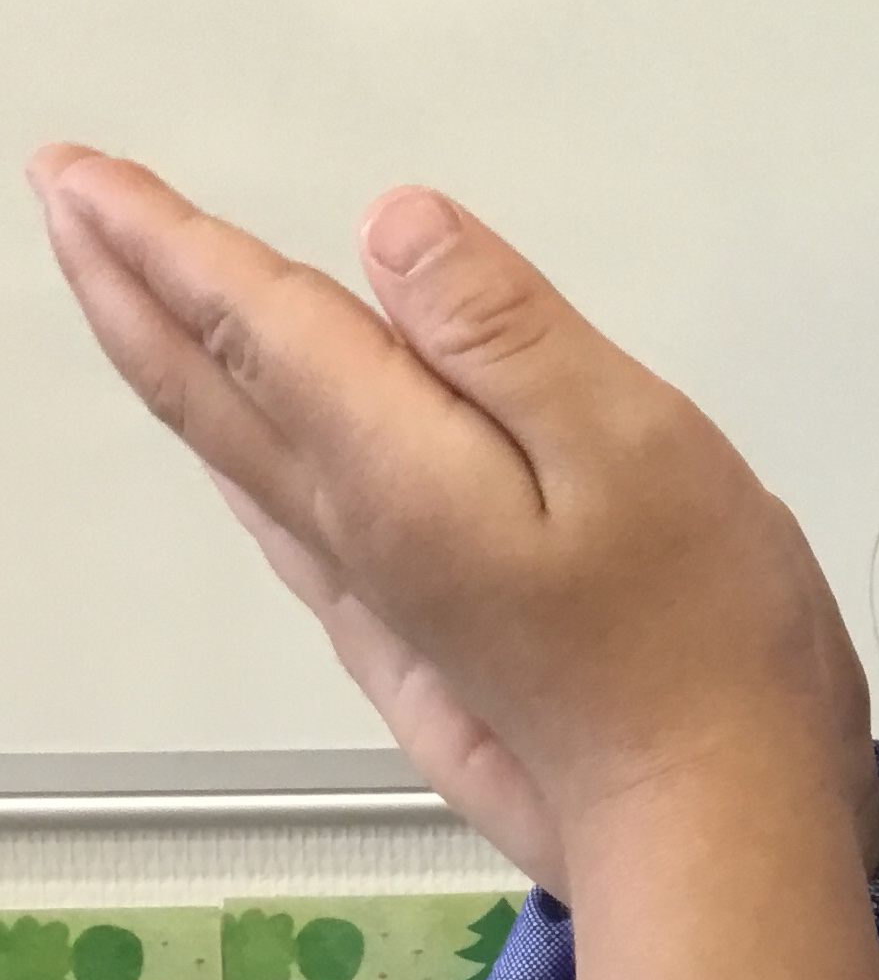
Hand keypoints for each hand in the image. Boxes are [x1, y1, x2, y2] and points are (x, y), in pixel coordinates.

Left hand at [27, 147, 878, 885]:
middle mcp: (358, 527)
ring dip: (157, 351)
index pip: (254, 323)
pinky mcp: (411, 626)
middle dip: (125, 280)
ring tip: (119, 284)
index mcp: (397, 468)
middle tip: (65, 193)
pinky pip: (275, 511)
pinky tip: (233, 442)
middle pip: (208, 383)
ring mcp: (377, 585)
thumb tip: (395, 227)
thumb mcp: (631, 441)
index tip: (86, 172)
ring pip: (227, 446)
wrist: (712, 808)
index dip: (167, 239)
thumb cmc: (698, 628)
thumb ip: (505, 330)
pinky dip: (225, 444)